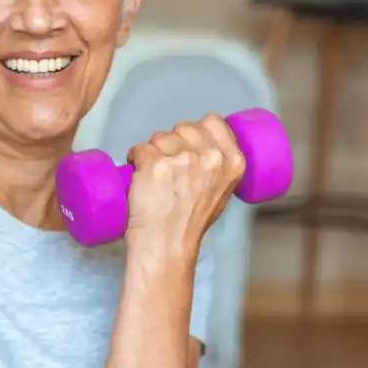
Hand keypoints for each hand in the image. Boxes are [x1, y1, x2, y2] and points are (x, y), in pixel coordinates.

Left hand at [124, 114, 245, 259]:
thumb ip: (218, 168)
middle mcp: (210, 157)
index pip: (214, 122)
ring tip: (153, 175)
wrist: (167, 245)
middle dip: (172, 142)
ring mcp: (182, 159)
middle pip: (184, 127)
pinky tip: (138, 174)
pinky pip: (139, 148)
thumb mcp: (221, 192)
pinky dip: (134, 158)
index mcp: (232, 162)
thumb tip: (202, 150)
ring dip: (152, 151)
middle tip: (167, 167)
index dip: (196, 130)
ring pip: (160, 136)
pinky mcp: (155, 164)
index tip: (186, 143)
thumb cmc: (190, 224)